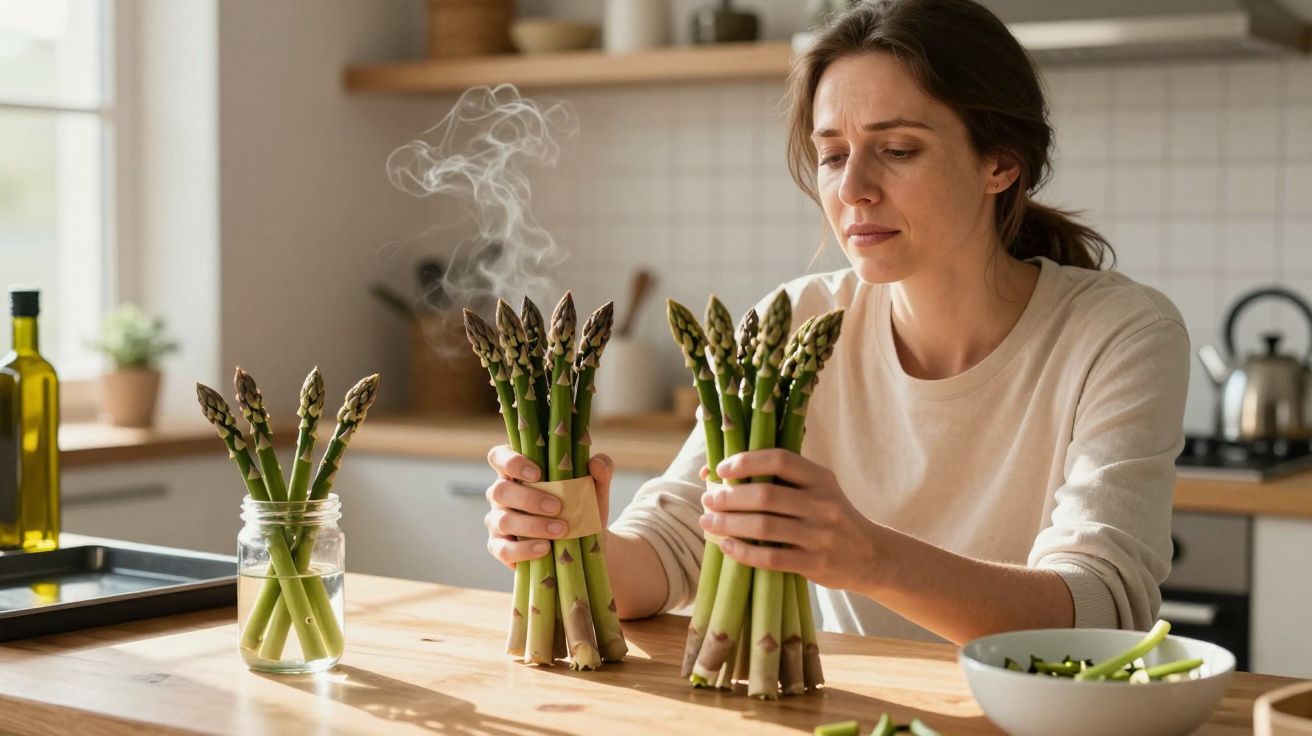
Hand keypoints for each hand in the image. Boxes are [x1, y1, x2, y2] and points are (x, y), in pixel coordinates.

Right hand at [483, 445, 614, 568]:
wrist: (585, 545)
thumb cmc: (581, 508)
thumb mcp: (595, 489)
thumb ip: (601, 470)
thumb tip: (596, 462)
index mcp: (518, 472)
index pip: (499, 456)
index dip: (511, 461)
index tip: (538, 472)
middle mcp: (502, 494)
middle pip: (500, 490)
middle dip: (528, 499)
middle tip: (557, 507)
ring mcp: (498, 521)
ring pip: (502, 520)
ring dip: (532, 525)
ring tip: (560, 530)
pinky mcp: (500, 547)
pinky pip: (503, 550)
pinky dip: (523, 550)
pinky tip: (545, 548)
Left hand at [701, 449, 878, 592]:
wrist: (871, 556)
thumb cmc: (831, 517)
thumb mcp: (817, 490)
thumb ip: (779, 479)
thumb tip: (717, 472)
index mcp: (821, 478)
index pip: (780, 459)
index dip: (746, 461)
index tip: (722, 469)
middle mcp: (822, 503)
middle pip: (766, 495)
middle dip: (729, 497)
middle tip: (708, 499)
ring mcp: (820, 535)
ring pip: (764, 527)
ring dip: (729, 524)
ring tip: (708, 521)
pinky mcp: (815, 564)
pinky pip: (771, 558)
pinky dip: (743, 552)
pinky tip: (727, 546)